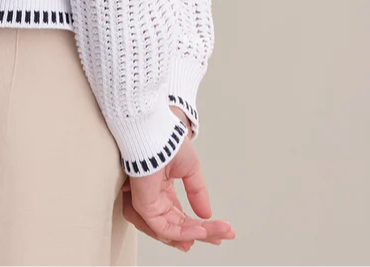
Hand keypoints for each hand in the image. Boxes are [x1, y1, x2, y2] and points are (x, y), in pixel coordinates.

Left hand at [120, 112, 234, 251]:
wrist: (156, 133)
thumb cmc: (167, 143)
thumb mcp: (190, 169)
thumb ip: (197, 192)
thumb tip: (206, 214)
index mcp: (164, 191)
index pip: (182, 217)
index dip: (203, 226)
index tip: (224, 230)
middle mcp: (156, 200)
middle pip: (180, 227)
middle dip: (203, 234)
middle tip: (223, 236)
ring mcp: (149, 204)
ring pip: (173, 231)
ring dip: (197, 235)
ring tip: (216, 235)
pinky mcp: (144, 206)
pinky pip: (164, 227)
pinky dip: (184, 232)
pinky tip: (202, 230)